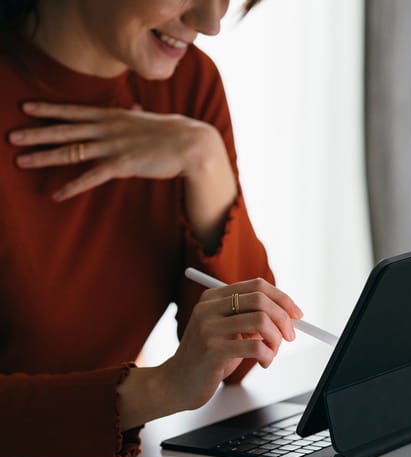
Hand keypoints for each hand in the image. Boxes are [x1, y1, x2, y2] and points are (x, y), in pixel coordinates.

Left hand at [9, 101, 235, 201]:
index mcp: (114, 116)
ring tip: (21, 161)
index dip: (49, 110)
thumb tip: (133, 107)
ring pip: (72, 151)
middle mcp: (108, 128)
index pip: (75, 111)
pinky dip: (73, 186)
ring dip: (45, 156)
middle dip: (37, 133)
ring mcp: (114, 146)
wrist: (191, 144)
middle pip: (66, 130)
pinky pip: (92, 177)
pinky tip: (56, 194)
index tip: (26, 107)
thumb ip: (135, 114)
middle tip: (12, 136)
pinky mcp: (123, 165)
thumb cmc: (173, 132)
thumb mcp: (149, 119)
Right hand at [160, 278, 302, 410]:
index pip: (257, 286)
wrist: (175, 384)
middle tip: (289, 336)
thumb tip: (288, 315)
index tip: (296, 314)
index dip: (282, 298)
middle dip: (283, 318)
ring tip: (272, 352)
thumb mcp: (227, 332)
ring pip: (261, 321)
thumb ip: (250, 319)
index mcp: (213, 297)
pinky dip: (268, 355)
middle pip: (260, 300)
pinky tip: (263, 362)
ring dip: (276, 339)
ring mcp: (209, 328)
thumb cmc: (206, 358)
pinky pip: (255, 347)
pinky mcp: (212, 350)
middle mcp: (209, 308)